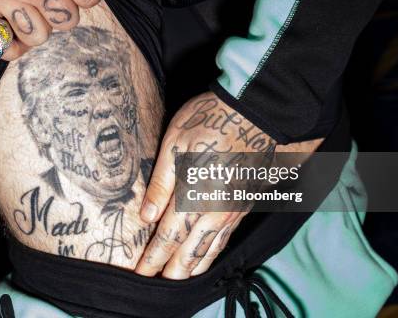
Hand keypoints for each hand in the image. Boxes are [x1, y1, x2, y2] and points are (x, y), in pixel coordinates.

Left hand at [134, 92, 321, 278]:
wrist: (259, 111)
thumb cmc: (211, 120)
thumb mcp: (176, 143)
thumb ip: (161, 183)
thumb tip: (145, 216)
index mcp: (193, 196)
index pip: (167, 238)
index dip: (152, 259)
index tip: (138, 274)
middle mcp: (215, 212)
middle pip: (189, 252)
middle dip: (170, 272)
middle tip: (155, 286)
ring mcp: (232, 211)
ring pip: (210, 250)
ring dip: (192, 268)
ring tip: (178, 281)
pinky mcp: (244, 205)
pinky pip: (227, 239)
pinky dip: (213, 254)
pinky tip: (207, 257)